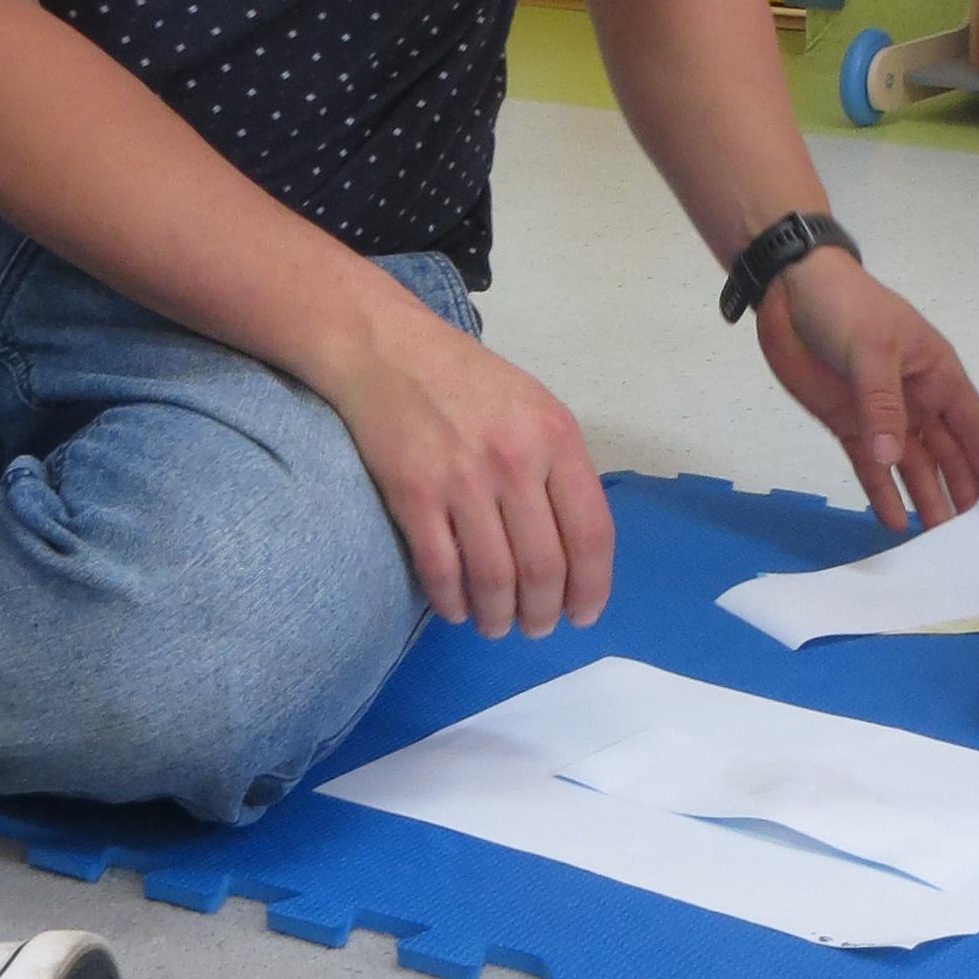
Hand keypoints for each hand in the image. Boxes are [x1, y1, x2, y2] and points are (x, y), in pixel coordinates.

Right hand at [319, 285, 613, 636]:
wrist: (387, 350)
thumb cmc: (467, 381)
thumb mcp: (535, 408)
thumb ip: (560, 468)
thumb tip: (578, 545)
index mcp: (557, 439)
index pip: (592, 534)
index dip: (592, 587)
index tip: (583, 615)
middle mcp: (516, 462)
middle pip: (544, 568)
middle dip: (543, 614)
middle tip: (536, 628)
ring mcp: (463, 480)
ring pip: (494, 579)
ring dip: (499, 618)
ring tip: (497, 626)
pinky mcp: (415, 495)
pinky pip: (441, 571)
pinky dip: (452, 603)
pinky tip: (456, 609)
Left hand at [755, 249, 978, 530]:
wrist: (790, 290)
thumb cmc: (846, 307)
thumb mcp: (871, 349)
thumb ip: (882, 405)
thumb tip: (894, 458)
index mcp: (939, 377)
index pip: (976, 430)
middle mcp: (919, 402)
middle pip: (949, 456)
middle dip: (962, 494)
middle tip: (973, 540)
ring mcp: (883, 416)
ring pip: (913, 466)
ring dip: (926, 500)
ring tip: (938, 542)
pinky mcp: (849, 424)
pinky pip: (871, 466)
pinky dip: (882, 492)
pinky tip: (892, 522)